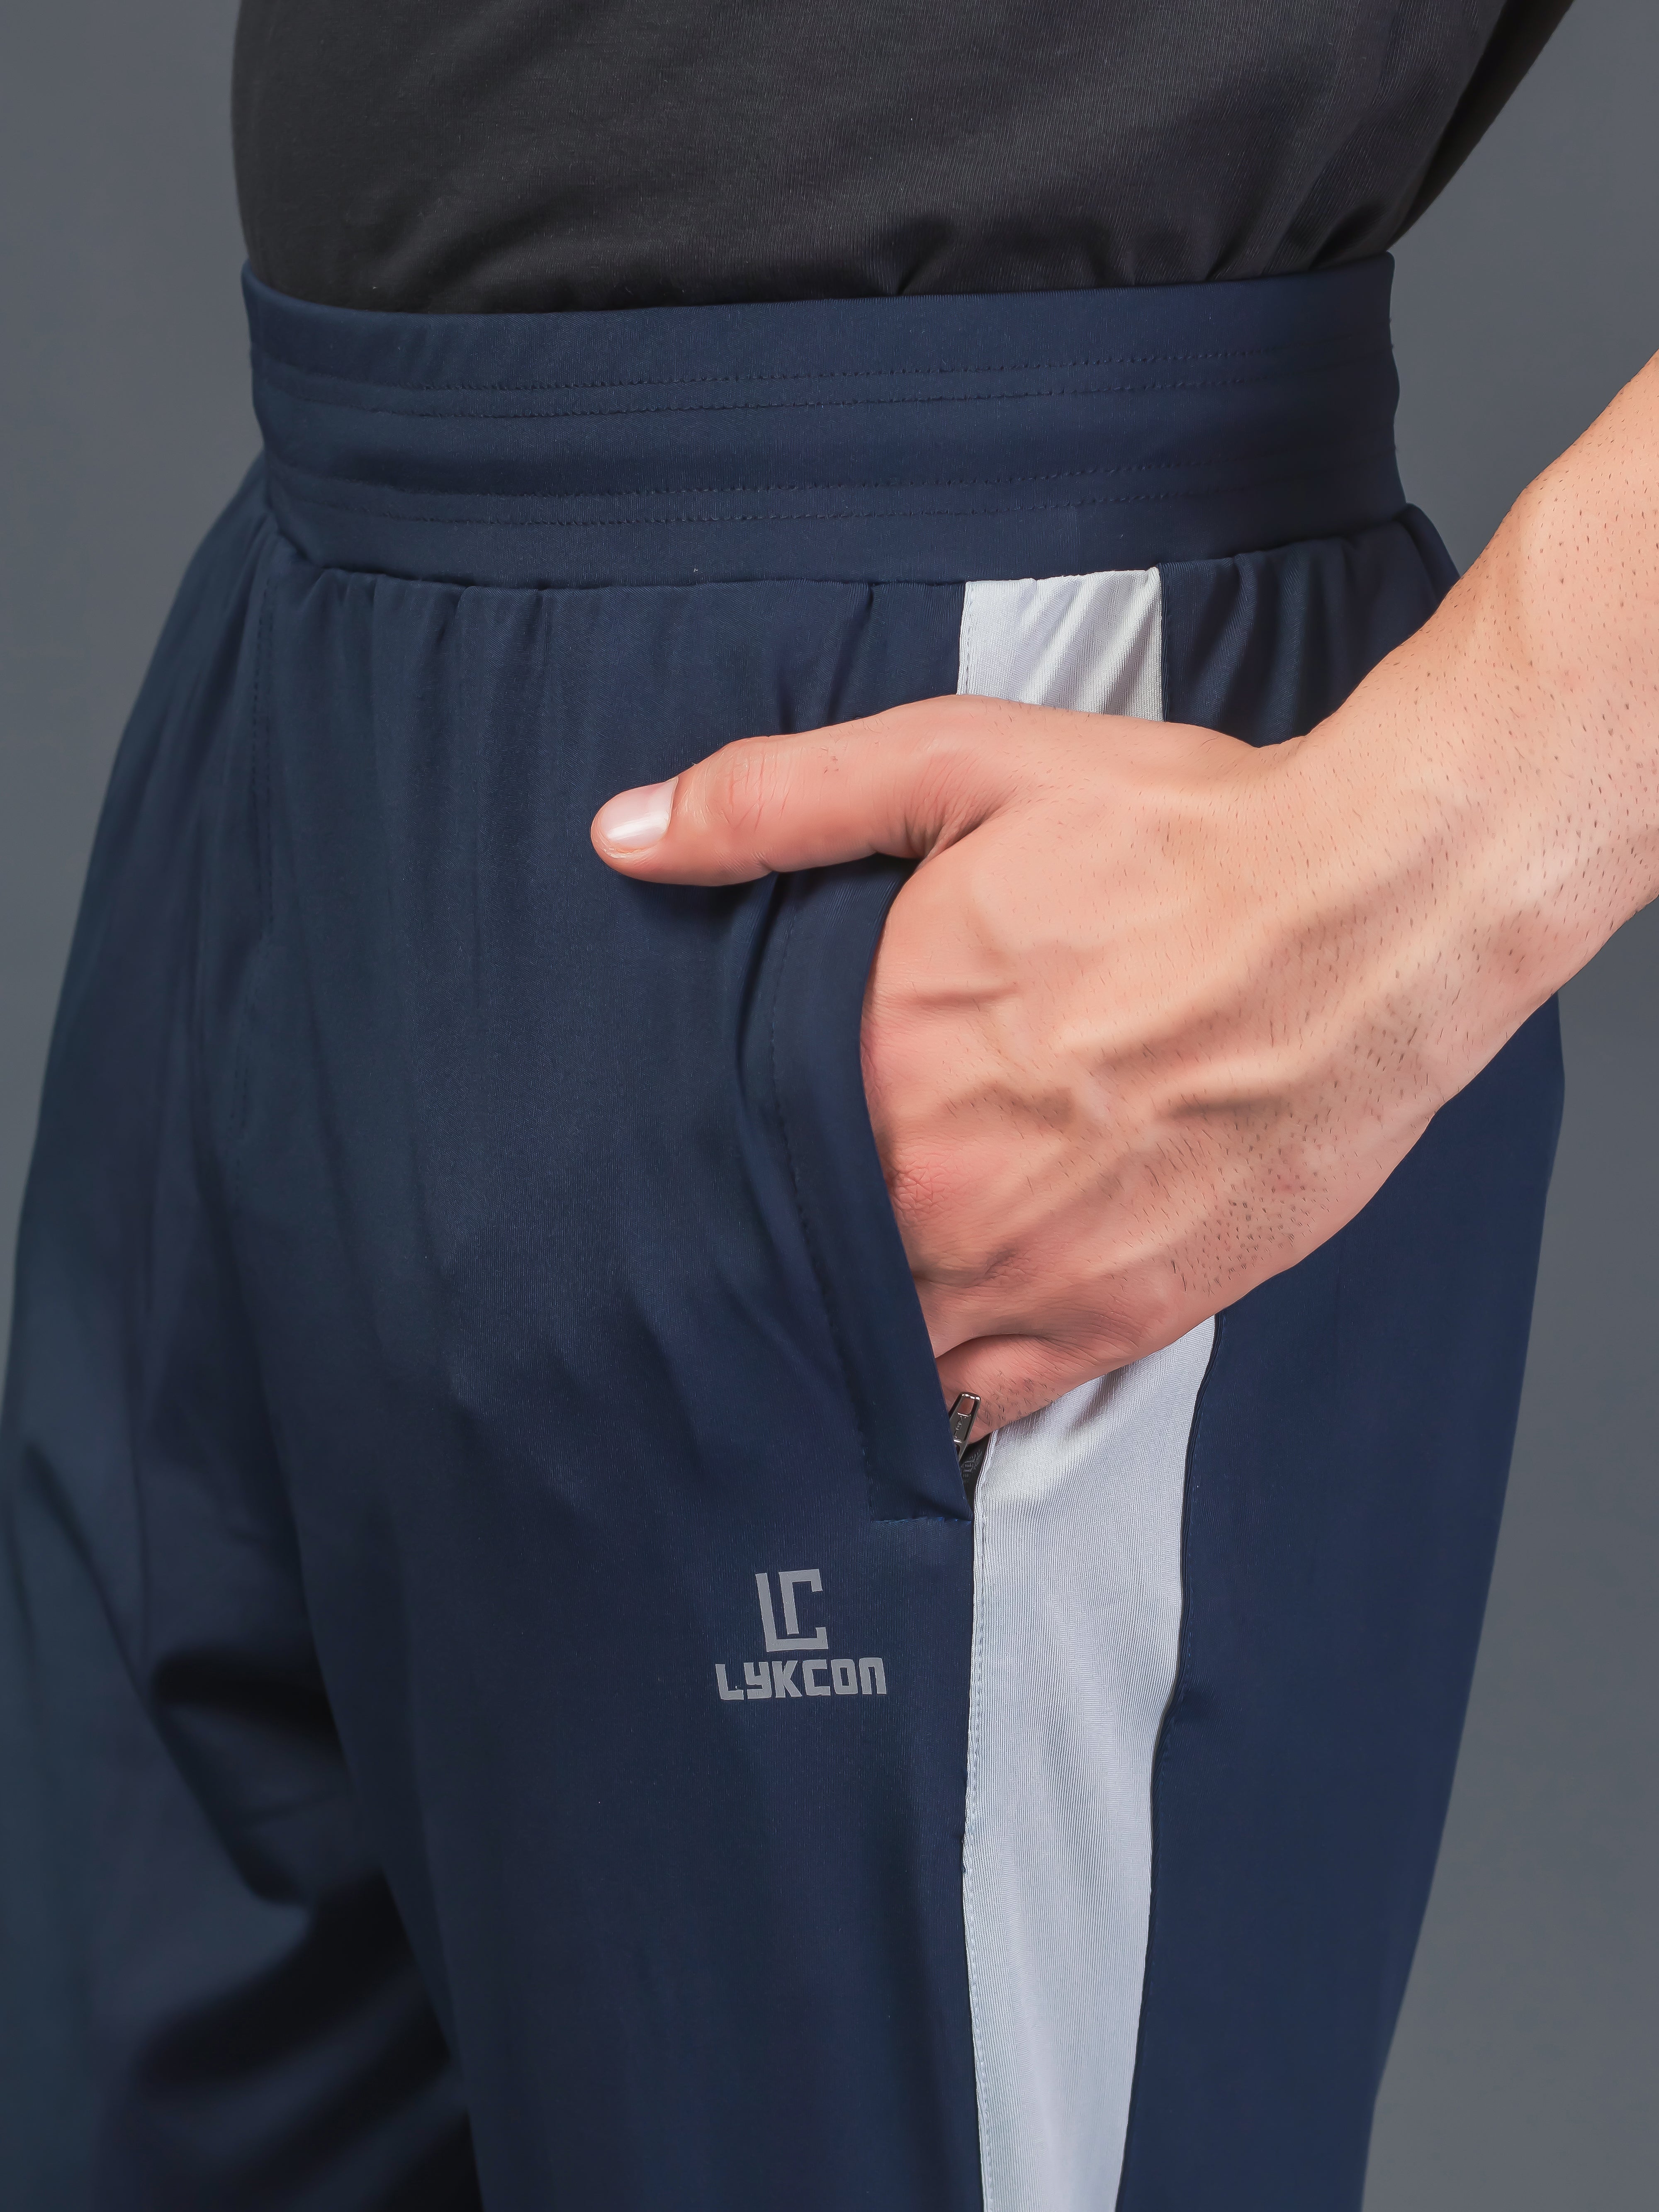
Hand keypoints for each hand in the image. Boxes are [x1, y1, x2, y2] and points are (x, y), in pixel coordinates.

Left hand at [591, 357, 1658, 1434]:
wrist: (1367, 917)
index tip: (677, 1178)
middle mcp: (942, 1193)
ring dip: (848, 1331)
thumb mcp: (961, 766)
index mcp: (879, 1069)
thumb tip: (625, 832)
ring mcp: (1032, 1273)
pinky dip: (945, 1393)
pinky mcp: (1122, 1320)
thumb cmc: (1179, 844)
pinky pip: (993, 1398)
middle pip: (802, 1264)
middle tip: (719, 1265)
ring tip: (810, 1325)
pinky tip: (915, 1372)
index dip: (702, 1173)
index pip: (735, 1162)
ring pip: (886, 1346)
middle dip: (767, 1258)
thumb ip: (779, 801)